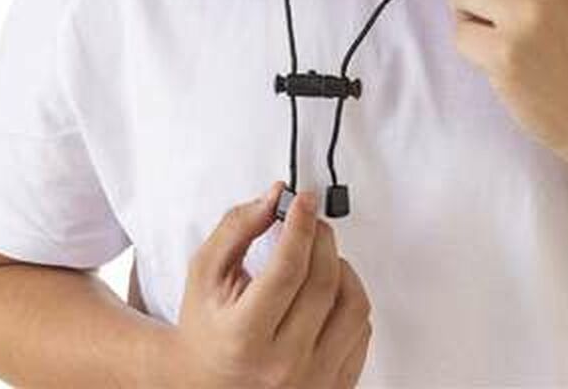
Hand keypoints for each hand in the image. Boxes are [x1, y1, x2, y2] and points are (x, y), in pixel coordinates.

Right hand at [172, 182, 372, 388]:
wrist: (208, 382)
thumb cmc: (207, 328)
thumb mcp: (206, 273)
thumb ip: (237, 228)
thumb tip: (275, 197)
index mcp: (244, 337)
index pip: (288, 269)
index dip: (300, 225)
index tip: (304, 200)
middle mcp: (281, 365)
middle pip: (324, 281)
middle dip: (320, 237)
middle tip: (310, 221)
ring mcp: (312, 380)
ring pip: (353, 305)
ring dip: (341, 268)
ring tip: (319, 259)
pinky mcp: (334, 386)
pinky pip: (362, 331)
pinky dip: (349, 299)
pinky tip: (328, 292)